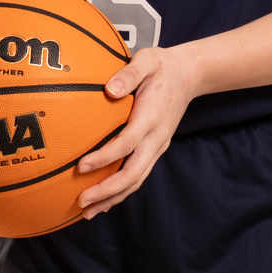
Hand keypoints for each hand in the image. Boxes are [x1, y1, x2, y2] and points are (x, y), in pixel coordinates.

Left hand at [74, 45, 197, 217]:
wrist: (190, 76)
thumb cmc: (162, 66)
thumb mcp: (148, 60)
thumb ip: (129, 73)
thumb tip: (109, 89)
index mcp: (151, 117)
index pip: (127, 143)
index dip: (105, 157)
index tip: (81, 166)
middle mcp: (156, 138)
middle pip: (133, 173)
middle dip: (107, 191)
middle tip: (82, 202)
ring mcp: (157, 147)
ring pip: (136, 180)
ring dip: (112, 198)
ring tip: (87, 212)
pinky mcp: (154, 150)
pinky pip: (137, 176)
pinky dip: (120, 192)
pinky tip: (102, 202)